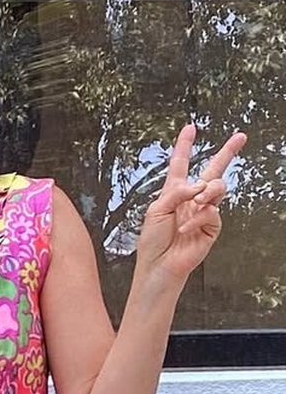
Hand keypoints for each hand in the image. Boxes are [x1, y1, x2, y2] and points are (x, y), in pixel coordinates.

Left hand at [137, 123, 246, 284]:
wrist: (159, 265)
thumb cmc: (153, 240)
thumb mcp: (156, 211)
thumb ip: (176, 193)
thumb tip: (199, 186)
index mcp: (173, 192)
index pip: (180, 164)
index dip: (184, 146)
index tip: (189, 128)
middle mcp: (191, 199)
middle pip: (212, 171)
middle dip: (227, 152)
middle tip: (240, 137)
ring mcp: (203, 212)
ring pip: (217, 188)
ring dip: (207, 192)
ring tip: (197, 201)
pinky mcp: (212, 226)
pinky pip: (212, 213)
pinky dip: (197, 219)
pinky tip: (185, 229)